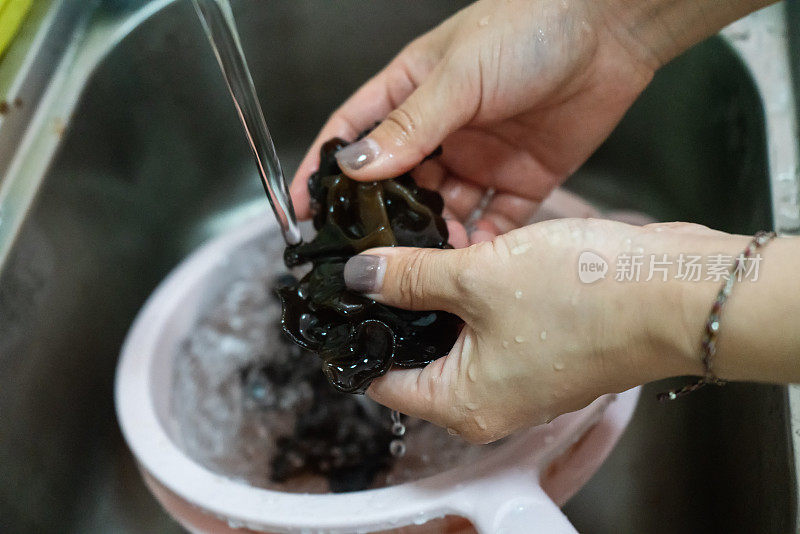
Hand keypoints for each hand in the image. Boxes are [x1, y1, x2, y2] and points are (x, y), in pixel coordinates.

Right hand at [291, 0, 658, 243]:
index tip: (303, 211)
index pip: (354, 135)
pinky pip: (494, 221)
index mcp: (412, 93)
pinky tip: (471, 260)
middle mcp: (443, 130)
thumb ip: (410, 127)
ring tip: (425, 264)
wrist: (612, 30)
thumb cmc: (531, 26)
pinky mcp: (521, 177)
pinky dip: (482, 244)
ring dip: (433, 238)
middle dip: (382, 219)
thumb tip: (354, 168)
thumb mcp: (459, 75)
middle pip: (398, 184)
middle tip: (370, 255)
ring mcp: (481, 157)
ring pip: (443, 210)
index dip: (325, 171)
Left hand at [341, 219, 774, 442]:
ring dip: (441, 297)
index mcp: (463, 405)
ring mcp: (520, 379)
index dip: (360, 337)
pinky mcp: (544, 353)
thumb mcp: (477, 276)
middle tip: (381, 260)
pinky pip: (491, 328)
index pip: (383, 381)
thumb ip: (409, 277)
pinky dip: (476, 297)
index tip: (346, 297)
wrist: (674, 291)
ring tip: (423, 248)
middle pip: (419, 357)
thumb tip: (360, 276)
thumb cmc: (587, 297)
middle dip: (401, 309)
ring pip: (456, 338)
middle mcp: (489, 403)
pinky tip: (470, 255)